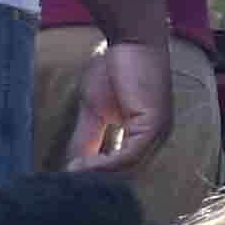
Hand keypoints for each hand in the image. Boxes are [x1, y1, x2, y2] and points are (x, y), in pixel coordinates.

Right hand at [62, 32, 167, 172]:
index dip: (98, 178)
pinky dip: (105, 165)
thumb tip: (72, 166)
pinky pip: (129, 156)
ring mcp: (157, 134)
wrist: (131, 37)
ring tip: (71, 176)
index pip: (123, 169)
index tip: (70, 182)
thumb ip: (89, 138)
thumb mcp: (95, 110)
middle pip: (126, 175)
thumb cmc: (115, 66)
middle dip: (97, 183)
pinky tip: (82, 166)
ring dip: (97, 176)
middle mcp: (156, 140)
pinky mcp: (152, 126)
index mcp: (145, 137)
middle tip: (68, 187)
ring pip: (128, 170)